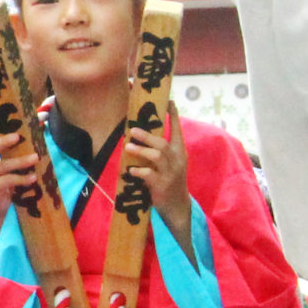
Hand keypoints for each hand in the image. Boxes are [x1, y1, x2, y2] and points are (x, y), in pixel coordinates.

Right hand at [0, 132, 37, 214]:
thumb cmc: (5, 182)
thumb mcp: (6, 164)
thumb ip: (14, 149)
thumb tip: (37, 126)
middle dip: (3, 141)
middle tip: (18, 136)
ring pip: (2, 166)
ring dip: (20, 161)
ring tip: (35, 158)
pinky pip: (7, 180)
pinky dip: (22, 179)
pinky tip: (33, 178)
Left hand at [121, 114, 193, 247]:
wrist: (177, 206)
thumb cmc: (169, 180)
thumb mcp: (169, 164)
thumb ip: (160, 150)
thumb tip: (140, 134)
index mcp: (180, 152)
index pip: (178, 131)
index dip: (173, 116)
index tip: (168, 101)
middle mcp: (177, 161)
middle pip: (163, 144)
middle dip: (147, 136)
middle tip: (133, 130)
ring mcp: (170, 174)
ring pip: (156, 157)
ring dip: (141, 151)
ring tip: (128, 147)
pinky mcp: (161, 186)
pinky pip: (149, 175)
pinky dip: (138, 171)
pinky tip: (131, 170)